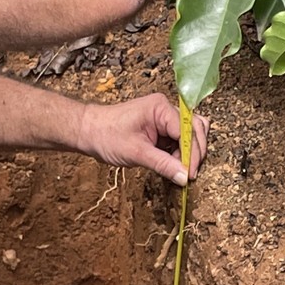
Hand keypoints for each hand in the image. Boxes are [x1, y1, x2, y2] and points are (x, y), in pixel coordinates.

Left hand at [78, 93, 208, 184]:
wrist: (88, 132)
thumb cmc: (106, 135)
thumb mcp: (136, 153)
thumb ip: (163, 164)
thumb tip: (184, 176)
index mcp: (161, 108)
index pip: (188, 130)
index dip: (192, 153)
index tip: (191, 173)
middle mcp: (166, 109)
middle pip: (195, 129)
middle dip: (194, 152)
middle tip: (188, 174)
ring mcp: (165, 118)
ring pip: (191, 134)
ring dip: (189, 152)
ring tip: (179, 169)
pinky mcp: (162, 128)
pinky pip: (179, 140)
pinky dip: (180, 153)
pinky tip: (173, 165)